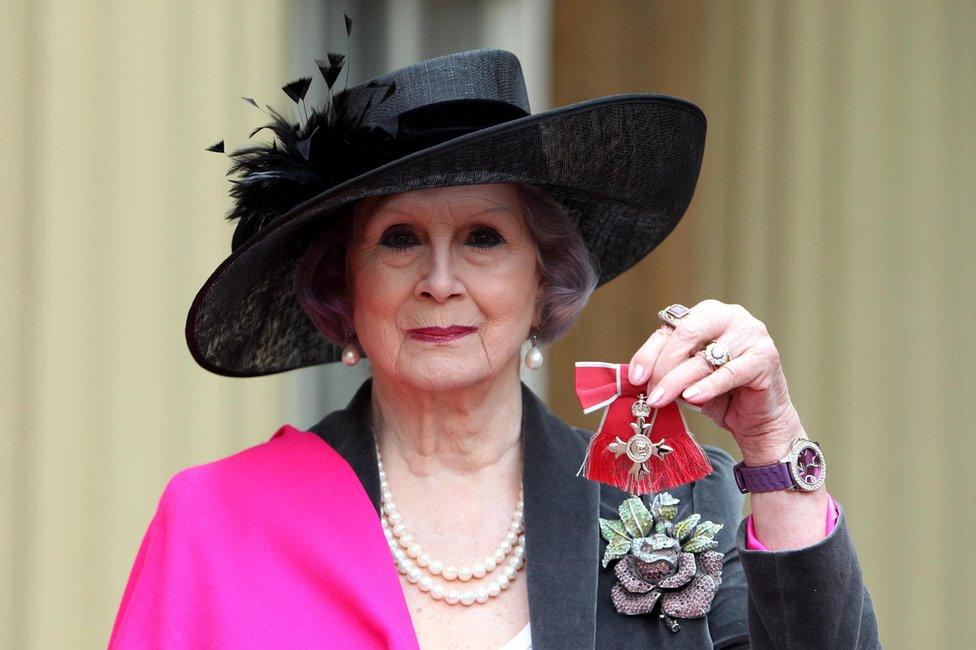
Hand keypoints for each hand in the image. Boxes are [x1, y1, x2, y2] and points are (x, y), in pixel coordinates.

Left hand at [628, 299, 804, 465]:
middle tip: (651, 392)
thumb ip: (667, 370)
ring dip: (677, 381)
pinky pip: (729, 372)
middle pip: (687, 333)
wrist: (759, 420)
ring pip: (705, 356)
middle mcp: (731, 316)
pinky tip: (691, 397)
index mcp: (708, 314)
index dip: (649, 352)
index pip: (671, 327)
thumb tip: (638, 375)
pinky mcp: (765, 357)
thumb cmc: (721, 395)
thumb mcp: (686, 380)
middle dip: (663, 365)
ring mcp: (751, 334)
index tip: (635, 377)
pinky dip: (707, 386)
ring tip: (660, 400)